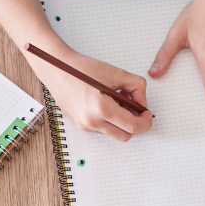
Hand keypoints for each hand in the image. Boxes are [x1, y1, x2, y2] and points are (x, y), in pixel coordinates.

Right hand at [33, 48, 152, 141]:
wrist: (56, 70)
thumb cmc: (81, 69)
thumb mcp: (116, 72)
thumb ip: (136, 86)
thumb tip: (142, 103)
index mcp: (101, 109)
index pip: (132, 127)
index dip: (145, 122)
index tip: (147, 113)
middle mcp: (92, 122)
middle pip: (125, 135)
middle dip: (135, 124)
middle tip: (137, 108)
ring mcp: (85, 126)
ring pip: (114, 133)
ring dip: (122, 121)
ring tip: (119, 101)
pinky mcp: (81, 125)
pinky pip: (103, 128)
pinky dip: (111, 120)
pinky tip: (108, 103)